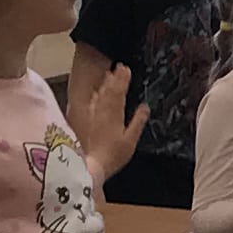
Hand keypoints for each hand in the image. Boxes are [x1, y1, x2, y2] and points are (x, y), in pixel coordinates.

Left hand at [69, 58, 146, 184]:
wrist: (92, 166)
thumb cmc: (113, 155)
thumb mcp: (131, 140)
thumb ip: (137, 122)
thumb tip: (144, 107)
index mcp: (115, 114)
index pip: (119, 92)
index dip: (123, 79)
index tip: (126, 68)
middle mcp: (103, 112)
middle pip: (109, 90)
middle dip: (114, 77)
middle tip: (119, 66)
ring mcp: (94, 116)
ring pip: (100, 95)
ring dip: (105, 84)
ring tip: (109, 74)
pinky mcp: (88, 122)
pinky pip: (93, 104)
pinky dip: (96, 95)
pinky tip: (96, 93)